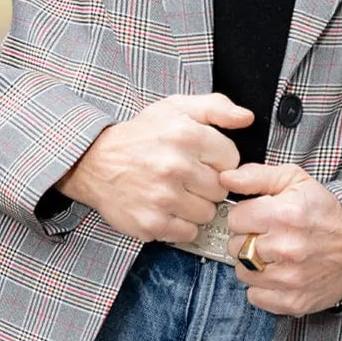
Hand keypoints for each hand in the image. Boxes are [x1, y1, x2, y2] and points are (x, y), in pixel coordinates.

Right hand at [56, 94, 250, 243]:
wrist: (96, 162)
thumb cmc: (141, 135)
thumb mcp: (177, 107)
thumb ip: (216, 107)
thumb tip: (245, 118)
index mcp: (186, 135)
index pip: (231, 160)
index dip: (218, 161)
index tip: (202, 159)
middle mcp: (175, 166)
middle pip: (220, 190)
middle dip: (208, 185)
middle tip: (187, 177)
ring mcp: (163, 197)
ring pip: (207, 213)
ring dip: (196, 207)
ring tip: (176, 193)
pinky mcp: (151, 222)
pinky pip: (188, 233)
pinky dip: (181, 225)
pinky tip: (167, 208)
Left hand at [221, 163, 341, 316]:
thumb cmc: (325, 211)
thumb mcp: (295, 180)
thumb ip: (256, 176)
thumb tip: (224, 178)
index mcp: (284, 214)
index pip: (235, 218)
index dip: (246, 215)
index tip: (258, 217)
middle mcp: (285, 248)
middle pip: (236, 246)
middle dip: (248, 239)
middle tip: (268, 235)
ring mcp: (289, 279)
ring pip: (242, 272)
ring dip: (253, 263)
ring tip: (273, 254)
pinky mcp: (293, 301)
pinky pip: (255, 296)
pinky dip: (262, 286)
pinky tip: (278, 273)